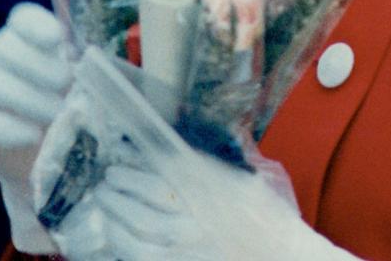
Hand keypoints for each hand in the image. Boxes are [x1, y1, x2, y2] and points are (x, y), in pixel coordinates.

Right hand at [0, 2, 72, 251]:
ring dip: (27, 99)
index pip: (22, 18)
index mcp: (29, 36)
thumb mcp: (88, 79)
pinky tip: (33, 136)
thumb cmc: (75, 104)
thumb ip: (93, 63)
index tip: (57, 40)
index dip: (36, 26)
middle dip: (38, 67)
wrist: (52, 156)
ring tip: (56, 114)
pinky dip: (8, 129)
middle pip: (5, 47)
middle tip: (66, 85)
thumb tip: (105, 56)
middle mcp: (0, 54)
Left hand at [39, 49, 356, 260]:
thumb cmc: (269, 218)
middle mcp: (195, 212)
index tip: (122, 148)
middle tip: (107, 176)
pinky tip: (115, 236)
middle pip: (144, 193)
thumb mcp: (248, 179)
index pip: (163, 162)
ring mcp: (185, 245)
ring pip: (136, 228)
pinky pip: (140, 258)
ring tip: (104, 200)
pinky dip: (123, 245)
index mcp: (212, 184)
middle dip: (119, 183)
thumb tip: (182, 141)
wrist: (287, 259)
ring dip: (114, 212)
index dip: (136, 154)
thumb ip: (214, 162)